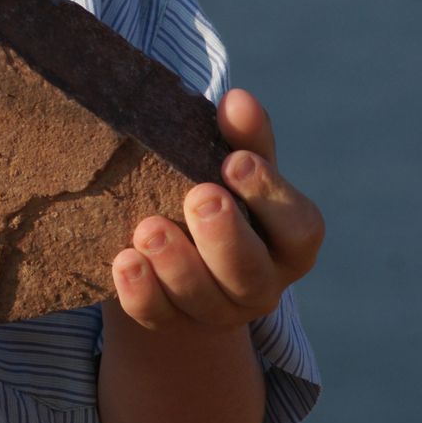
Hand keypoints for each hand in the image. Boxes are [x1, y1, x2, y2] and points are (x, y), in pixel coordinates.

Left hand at [111, 88, 323, 332]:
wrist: (178, 246)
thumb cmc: (221, 191)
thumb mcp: (236, 164)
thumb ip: (243, 136)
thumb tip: (237, 100)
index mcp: (290, 242)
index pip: (298, 228)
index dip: (270, 196)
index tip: (235, 161)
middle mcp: (262, 283)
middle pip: (250, 273)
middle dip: (224, 236)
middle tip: (199, 196)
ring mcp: (217, 310)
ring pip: (204, 299)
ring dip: (176, 264)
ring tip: (149, 229)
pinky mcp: (172, 322)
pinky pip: (157, 316)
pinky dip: (140, 292)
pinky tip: (124, 262)